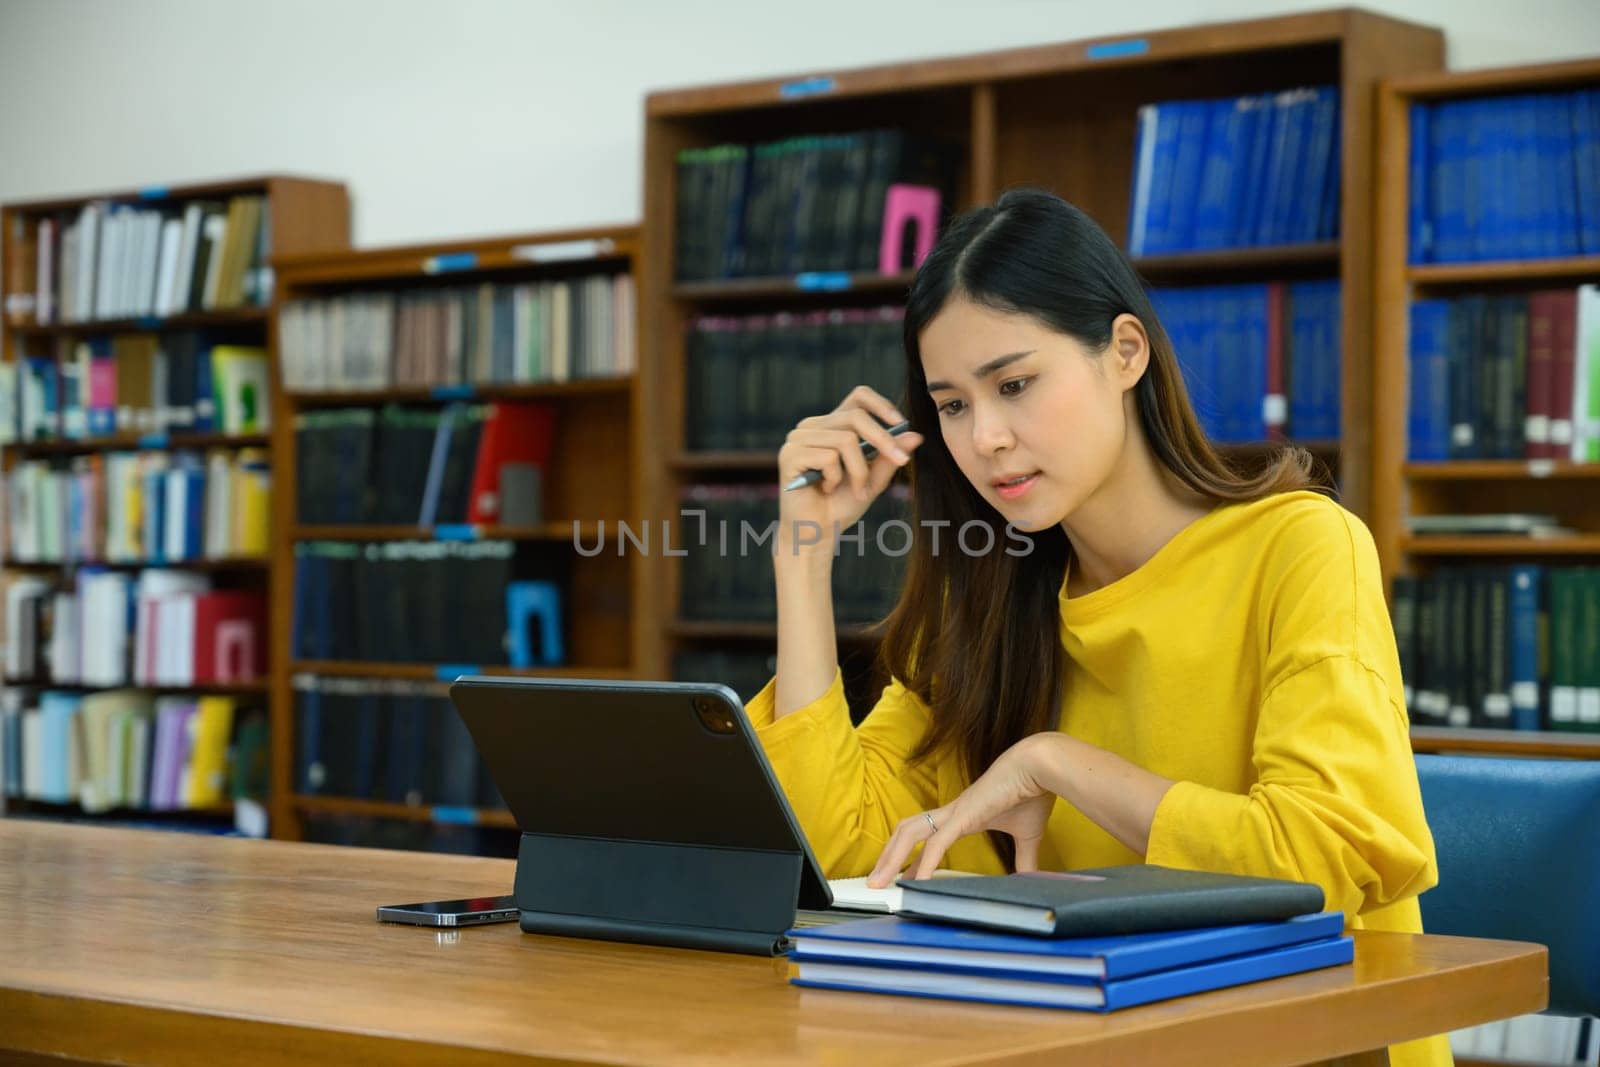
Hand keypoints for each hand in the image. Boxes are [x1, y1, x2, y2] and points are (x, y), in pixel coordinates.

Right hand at [776, 385, 922, 546]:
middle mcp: (812, 426)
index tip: (901, 424)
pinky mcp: (790, 455)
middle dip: (884, 440)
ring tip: (856, 490)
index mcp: (831, 425)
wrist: (815, 533)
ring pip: (845, 439)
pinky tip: (827, 489)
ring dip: (859, 471)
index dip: (881, 405)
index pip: (858, 397)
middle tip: (901, 462)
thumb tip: (915, 435)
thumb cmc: (841, 505)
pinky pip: (828, 457)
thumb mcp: (873, 480)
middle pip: (856, 416)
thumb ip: (889, 457)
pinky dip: (837, 478)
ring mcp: (798, 438)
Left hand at [866, 734, 1061, 887]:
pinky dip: (925, 862)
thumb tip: (1028, 879)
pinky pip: (937, 842)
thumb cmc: (1034, 791)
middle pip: (907, 831)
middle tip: (876, 882)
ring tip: (879, 882)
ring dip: (892, 858)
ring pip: (910, 833)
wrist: (1040, 766)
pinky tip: (917, 882)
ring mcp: (955, 811)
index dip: (911, 857)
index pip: (926, 837)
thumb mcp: (1027, 834)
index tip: (902, 877)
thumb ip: (1025, 858)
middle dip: (889, 856)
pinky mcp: (964, 815)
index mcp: (962, 814)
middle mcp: (952, 812)